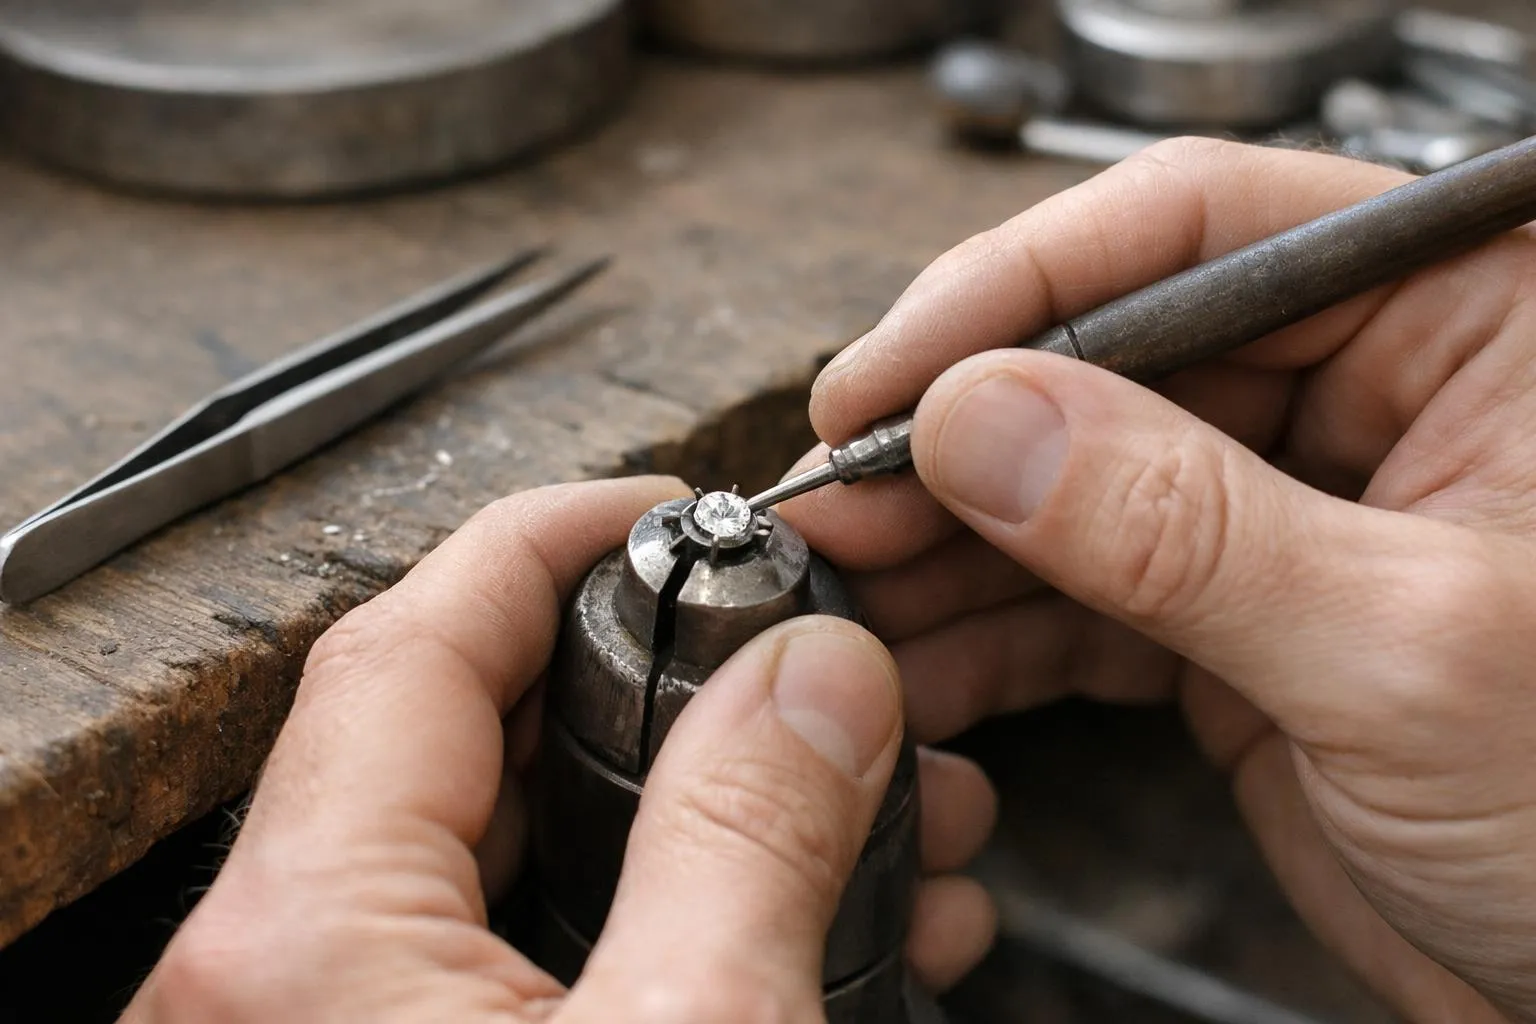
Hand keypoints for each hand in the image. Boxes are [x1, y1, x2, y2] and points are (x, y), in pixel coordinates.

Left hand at [120, 477, 997, 1022]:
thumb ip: (749, 840)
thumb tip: (818, 678)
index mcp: (310, 940)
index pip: (416, 637)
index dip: (555, 537)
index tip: (669, 507)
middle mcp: (292, 977)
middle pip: (483, 735)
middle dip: (682, 692)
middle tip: (801, 670)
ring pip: (537, 851)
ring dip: (714, 818)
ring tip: (878, 822)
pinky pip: (545, 950)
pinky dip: (681, 920)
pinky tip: (821, 934)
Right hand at [788, 138, 1535, 1022]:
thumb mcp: (1405, 650)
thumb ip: (1183, 527)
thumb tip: (987, 423)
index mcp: (1471, 319)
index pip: (1204, 232)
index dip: (1021, 287)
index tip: (894, 372)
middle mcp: (1368, 390)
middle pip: (1107, 357)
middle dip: (957, 437)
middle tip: (840, 492)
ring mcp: (1284, 507)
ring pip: (1070, 482)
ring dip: (948, 540)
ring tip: (849, 581)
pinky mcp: (1229, 618)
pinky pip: (1078, 596)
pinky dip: (987, 632)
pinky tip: (918, 657)